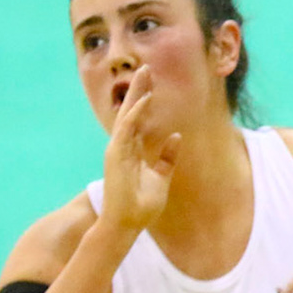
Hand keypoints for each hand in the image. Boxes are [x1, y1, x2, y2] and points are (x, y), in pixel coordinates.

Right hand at [101, 67, 181, 232]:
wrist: (127, 224)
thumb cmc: (141, 204)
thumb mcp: (161, 176)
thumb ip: (167, 157)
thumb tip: (176, 136)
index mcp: (132, 150)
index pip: (138, 119)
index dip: (145, 99)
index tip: (153, 82)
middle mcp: (123, 146)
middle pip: (131, 111)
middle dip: (139, 89)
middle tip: (146, 68)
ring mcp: (117, 149)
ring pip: (127, 114)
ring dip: (136, 94)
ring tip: (145, 74)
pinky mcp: (116, 156)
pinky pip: (126, 130)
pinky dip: (135, 114)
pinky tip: (145, 100)